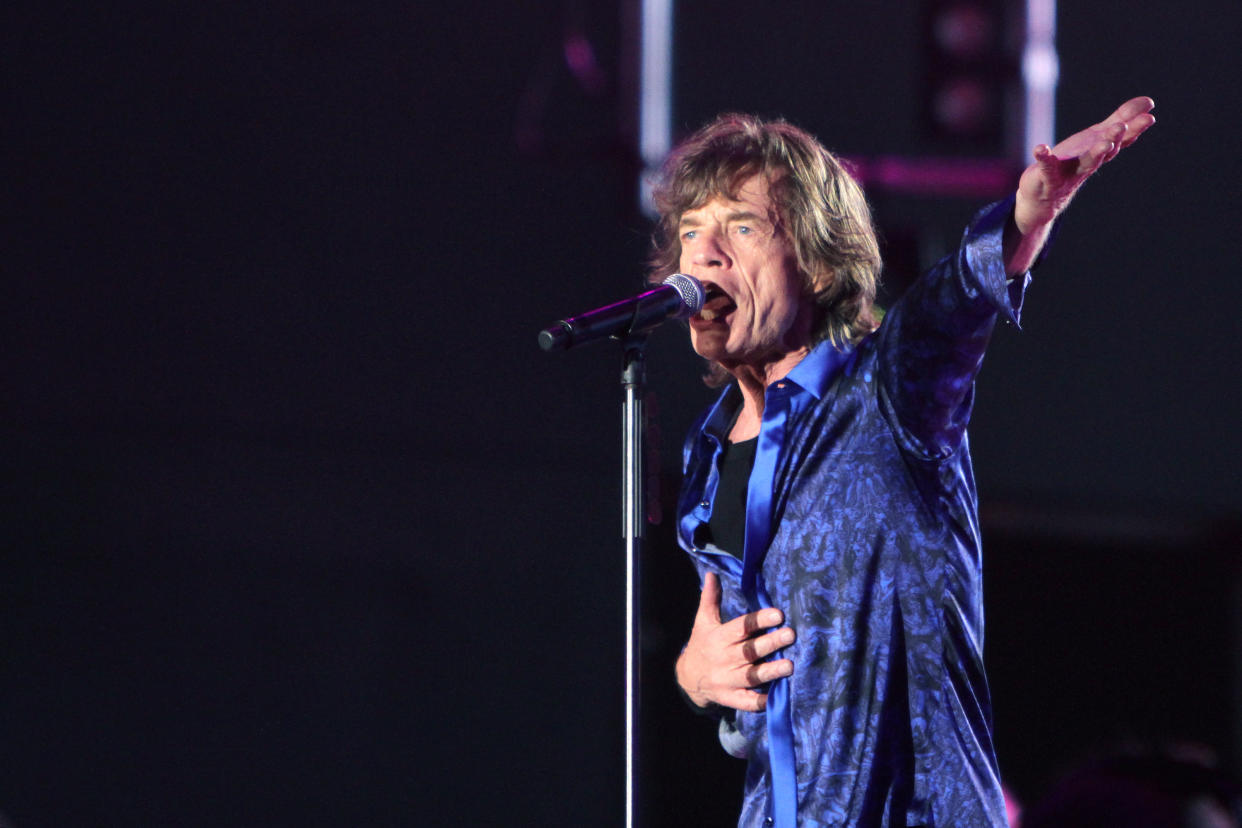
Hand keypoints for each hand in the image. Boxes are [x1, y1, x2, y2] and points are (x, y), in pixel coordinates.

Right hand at [675, 572, 794, 712]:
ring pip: (751, 676)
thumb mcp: (703, 621)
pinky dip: (759, 701)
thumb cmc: (702, 644)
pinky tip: (775, 698)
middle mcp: (724, 658)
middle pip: (749, 651)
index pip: (740, 627)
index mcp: (719, 637)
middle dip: (770, 644)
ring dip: (770, 671)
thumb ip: (711, 599)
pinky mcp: (731, 698)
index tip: (778, 614)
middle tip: (790, 635)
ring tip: (790, 666)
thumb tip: (712, 574)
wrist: (688, 678)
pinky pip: (746, 702)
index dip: (759, 620)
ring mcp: (727, 680)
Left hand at [1014, 96, 1155, 235]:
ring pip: (1085, 164)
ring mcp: (1068, 174)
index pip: (1121, 141)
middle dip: (1114, 140)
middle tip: (1122, 127)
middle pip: (1104, 152)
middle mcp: (1087, 164)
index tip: (1150, 116)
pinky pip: (1046, 169)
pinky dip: (1044, 159)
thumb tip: (1149, 102)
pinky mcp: (1047, 180)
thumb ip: (1119, 120)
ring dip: (1095, 153)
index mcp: (1099, 152)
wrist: (1041, 199)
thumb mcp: (1095, 139)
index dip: (1135, 129)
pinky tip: (1040, 148)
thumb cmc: (1071, 164)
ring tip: (1103, 142)